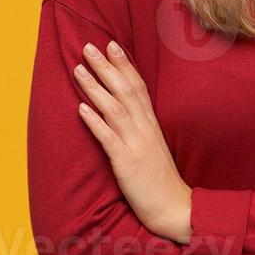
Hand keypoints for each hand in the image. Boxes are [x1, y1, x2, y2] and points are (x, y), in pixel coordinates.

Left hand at [72, 40, 193, 244]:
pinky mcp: (127, 164)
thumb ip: (141, 128)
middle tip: (89, 46)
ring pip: (114, 109)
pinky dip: (94, 122)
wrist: (176, 209)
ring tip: (78, 69)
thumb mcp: (153, 148)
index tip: (111, 44)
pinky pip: (109, 139)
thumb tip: (125, 111)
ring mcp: (136, 146)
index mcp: (151, 125)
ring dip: (95, 87)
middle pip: (124, 91)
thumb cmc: (162, 181)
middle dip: (106, 67)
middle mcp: (145, 130)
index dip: (124, 65)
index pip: (138, 87)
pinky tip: (80, 108)